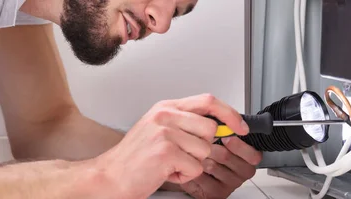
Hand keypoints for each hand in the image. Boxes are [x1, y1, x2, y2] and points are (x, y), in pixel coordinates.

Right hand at [95, 94, 248, 198]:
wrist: (111, 176)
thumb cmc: (135, 157)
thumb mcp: (159, 129)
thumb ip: (187, 123)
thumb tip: (220, 126)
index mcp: (166, 107)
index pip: (208, 101)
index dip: (229, 114)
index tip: (240, 126)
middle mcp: (165, 116)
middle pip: (210, 129)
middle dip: (202, 148)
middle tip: (183, 155)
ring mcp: (165, 133)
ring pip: (205, 151)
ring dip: (192, 164)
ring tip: (171, 164)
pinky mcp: (166, 152)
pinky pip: (195, 167)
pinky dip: (184, 175)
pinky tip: (167, 171)